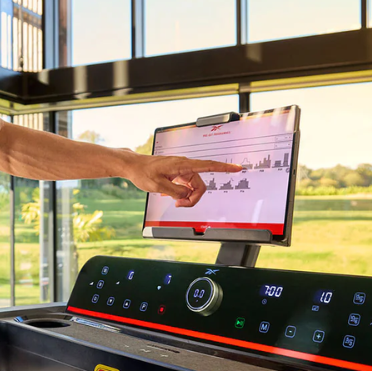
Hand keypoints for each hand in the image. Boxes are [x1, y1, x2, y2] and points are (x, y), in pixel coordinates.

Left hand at [123, 153, 242, 207]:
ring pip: (193, 188)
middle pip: (200, 185)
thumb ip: (175, 192)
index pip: (208, 165)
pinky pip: (187, 186)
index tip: (237, 168)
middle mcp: (185, 166)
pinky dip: (183, 194)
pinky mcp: (178, 175)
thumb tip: (186, 196)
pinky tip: (174, 197)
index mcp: (182, 165)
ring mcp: (182, 171)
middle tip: (178, 205)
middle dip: (193, 198)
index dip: (224, 168)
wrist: (134, 166)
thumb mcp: (158, 185)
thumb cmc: (144, 172)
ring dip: (187, 198)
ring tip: (174, 202)